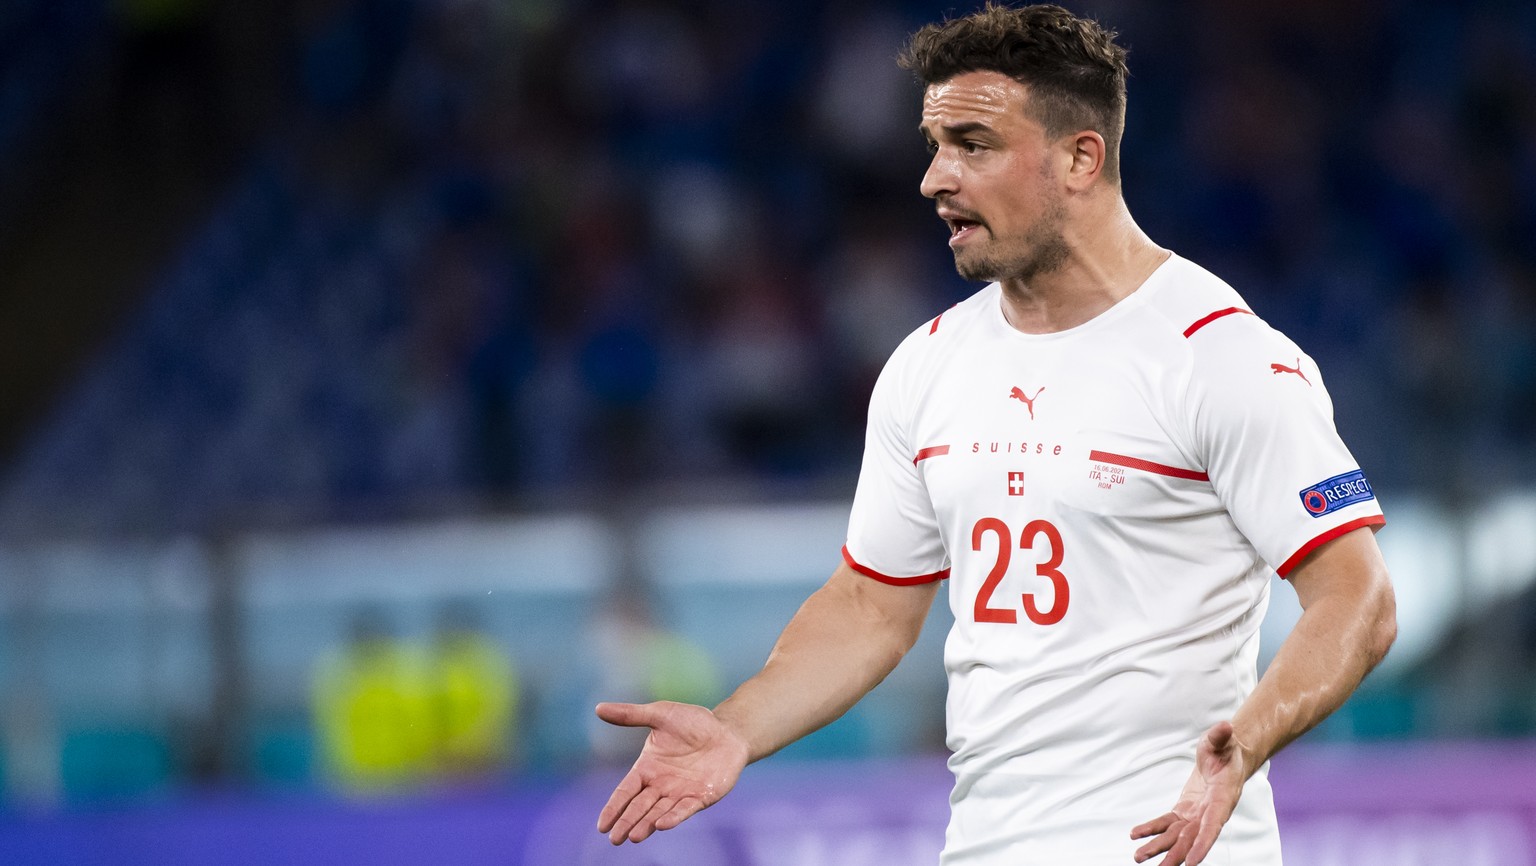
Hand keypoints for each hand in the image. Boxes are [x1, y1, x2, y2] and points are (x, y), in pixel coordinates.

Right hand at [595, 701, 749, 844]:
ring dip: (646, 825)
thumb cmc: (693, 722)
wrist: (728, 730)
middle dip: (627, 822)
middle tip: (615, 838)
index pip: (626, 791)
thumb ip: (630, 715)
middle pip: (639, 807)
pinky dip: (673, 817)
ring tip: (633, 836)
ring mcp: (680, 793)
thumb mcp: (660, 714)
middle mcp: (661, 785)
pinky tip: (661, 825)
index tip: (602, 825)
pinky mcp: (701, 797)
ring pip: (659, 813)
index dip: (614, 807)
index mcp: (647, 768)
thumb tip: (597, 708)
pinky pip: (685, 809)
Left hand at [1130, 720, 1252, 865]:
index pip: (1213, 825)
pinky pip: (1167, 823)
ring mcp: (1197, 814)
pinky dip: (1152, 829)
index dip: (1203, 843)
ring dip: (1158, 847)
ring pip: (1177, 836)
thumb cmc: (1225, 750)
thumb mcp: (1222, 740)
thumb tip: (1225, 726)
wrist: (1225, 759)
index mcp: (1222, 799)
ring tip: (1138, 857)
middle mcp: (1210, 812)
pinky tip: (1136, 835)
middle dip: (1176, 854)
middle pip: (1192, 838)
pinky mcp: (1185, 811)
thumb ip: (1221, 737)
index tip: (1192, 862)